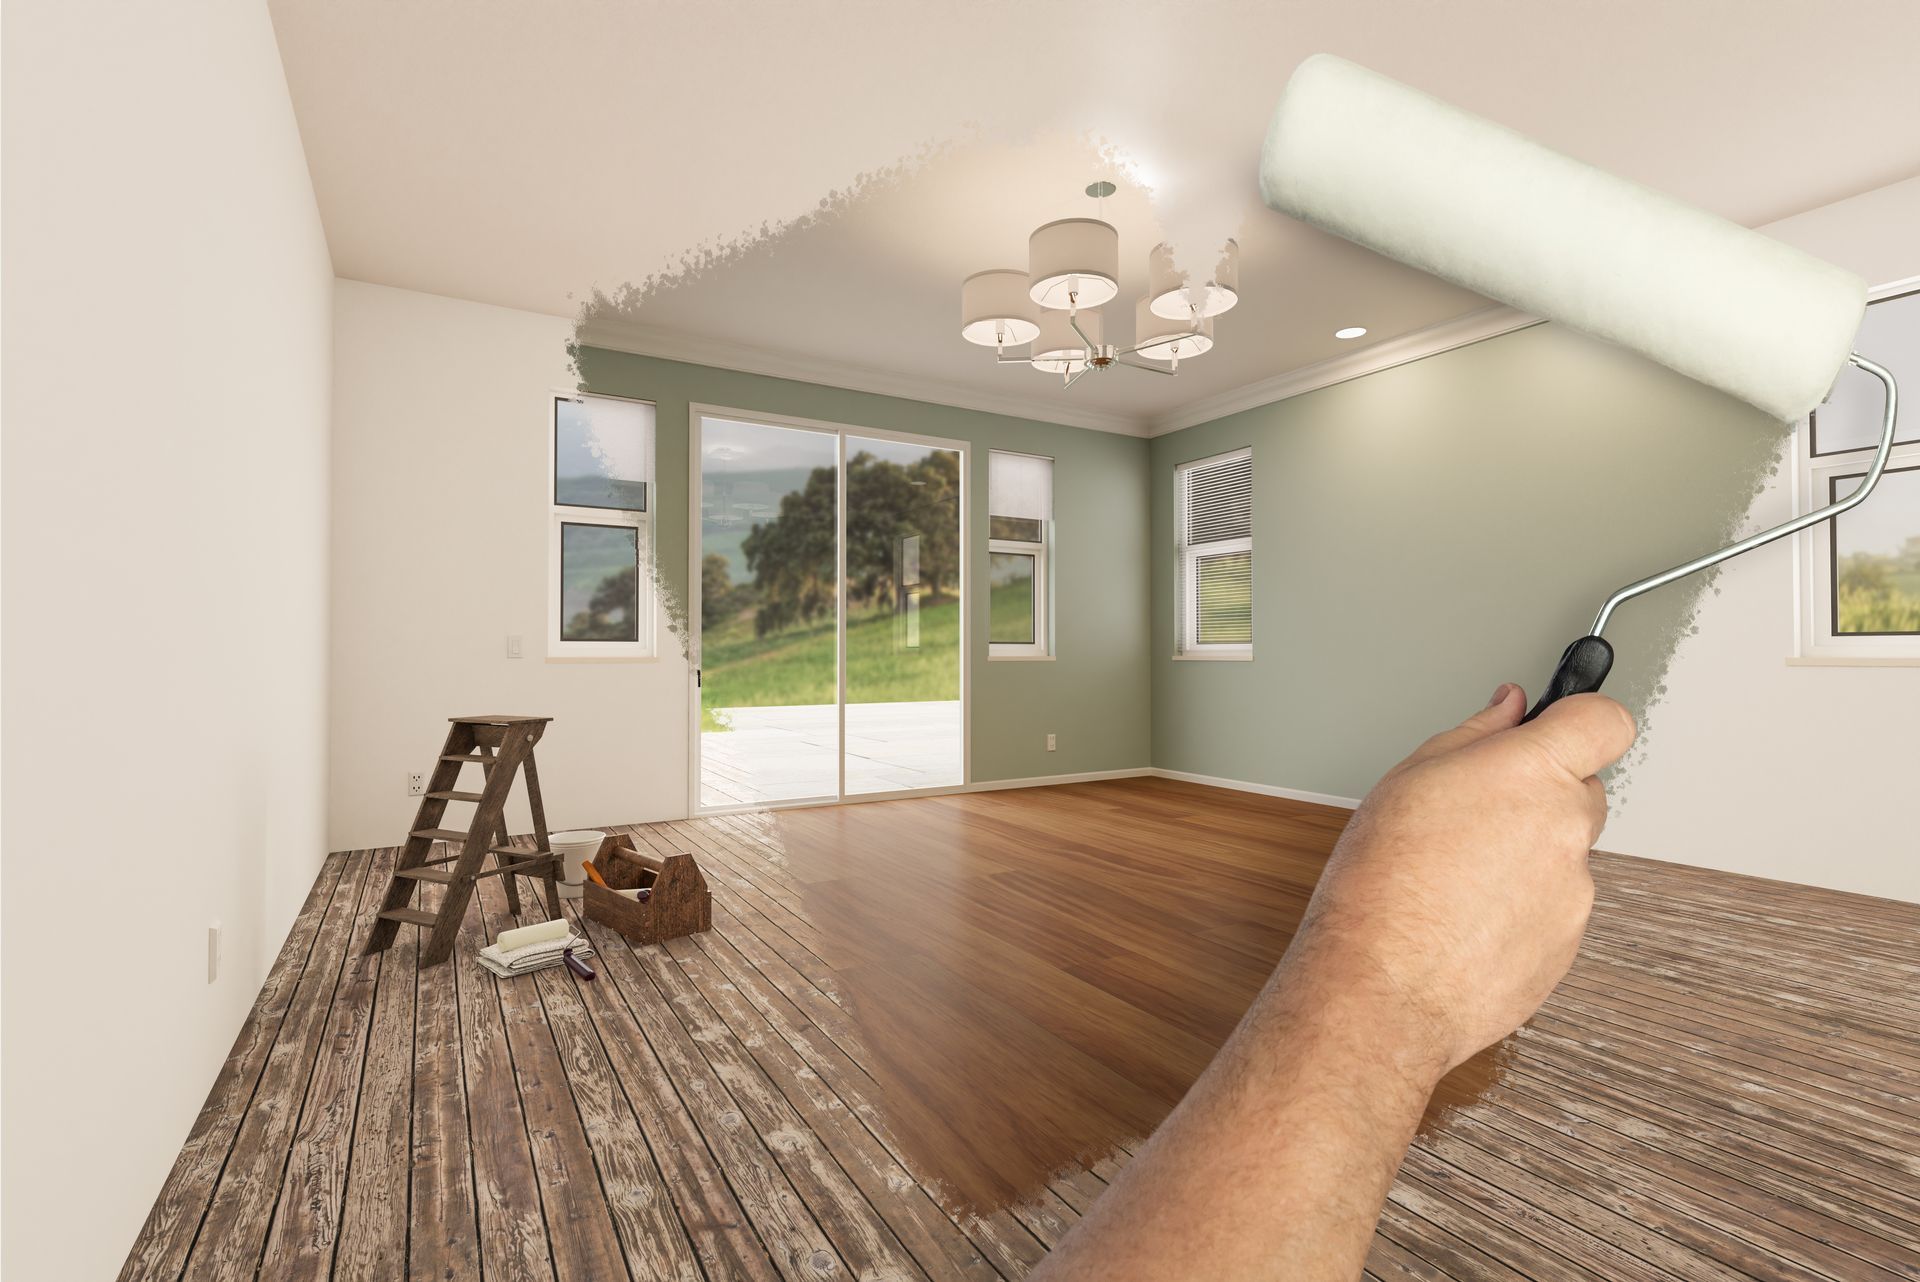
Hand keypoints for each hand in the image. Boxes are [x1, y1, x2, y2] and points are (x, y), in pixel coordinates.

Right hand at [1285, 684, 1636, 1079]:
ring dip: (1523, 859)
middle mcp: (1567, 830)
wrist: (1382, 989)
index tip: (1563, 725)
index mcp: (1532, 774)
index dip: (1585, 719)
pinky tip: (1463, 920)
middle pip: (1582, 792)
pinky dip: (1518, 910)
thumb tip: (1509, 711)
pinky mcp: (1568, 946)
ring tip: (1453, 880)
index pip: (1604, 722)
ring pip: (1562, 856)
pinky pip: (1552, 910)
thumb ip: (1474, 736)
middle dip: (1539, 796)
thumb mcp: (1408, 780)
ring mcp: (1574, 893)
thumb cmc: (1380, 885)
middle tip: (1475, 815)